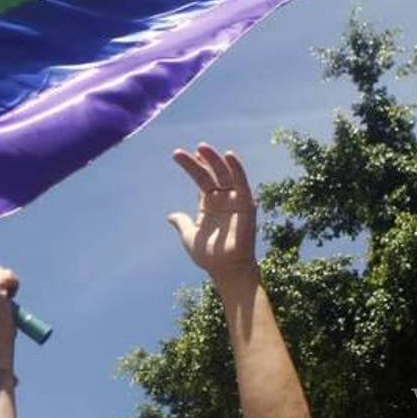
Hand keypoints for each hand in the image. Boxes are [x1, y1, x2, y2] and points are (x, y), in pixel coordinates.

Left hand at [168, 143, 259, 285]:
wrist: (227, 270)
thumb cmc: (210, 257)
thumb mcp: (189, 237)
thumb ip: (181, 223)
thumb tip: (170, 215)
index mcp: (208, 205)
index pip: (201, 180)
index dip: (194, 167)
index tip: (182, 154)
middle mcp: (222, 199)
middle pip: (211, 174)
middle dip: (201, 161)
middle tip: (190, 149)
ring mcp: (234, 200)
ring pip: (225, 174)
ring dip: (215, 160)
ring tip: (202, 147)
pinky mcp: (246, 204)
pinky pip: (242, 182)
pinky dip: (237, 168)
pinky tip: (228, 155)